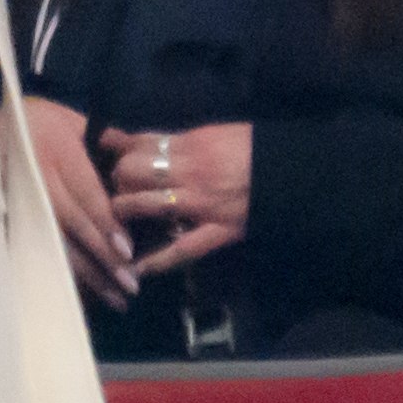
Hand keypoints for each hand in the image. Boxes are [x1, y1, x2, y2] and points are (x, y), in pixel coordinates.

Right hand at [22, 95, 135, 307]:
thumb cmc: (35, 119)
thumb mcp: (71, 119)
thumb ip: (105, 141)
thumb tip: (140, 165)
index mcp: (54, 150)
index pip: (85, 194)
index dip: (105, 224)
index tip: (127, 252)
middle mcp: (36, 178)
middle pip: (72, 224)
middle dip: (101, 257)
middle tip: (130, 285)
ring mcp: (18, 199)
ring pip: (55, 241)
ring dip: (85, 273)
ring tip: (114, 297)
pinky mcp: (8, 214)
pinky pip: (36, 246)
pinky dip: (60, 270)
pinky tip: (80, 291)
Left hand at [100, 120, 250, 276]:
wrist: (294, 172)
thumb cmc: (256, 148)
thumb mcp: (215, 133)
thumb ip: (181, 140)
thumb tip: (150, 141)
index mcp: (189, 144)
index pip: (137, 144)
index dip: (117, 151)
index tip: (109, 158)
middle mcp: (188, 173)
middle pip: (132, 172)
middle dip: (116, 178)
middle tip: (112, 187)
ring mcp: (201, 205)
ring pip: (147, 204)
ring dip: (124, 210)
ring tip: (115, 218)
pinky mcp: (218, 231)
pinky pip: (183, 249)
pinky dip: (159, 261)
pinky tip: (138, 269)